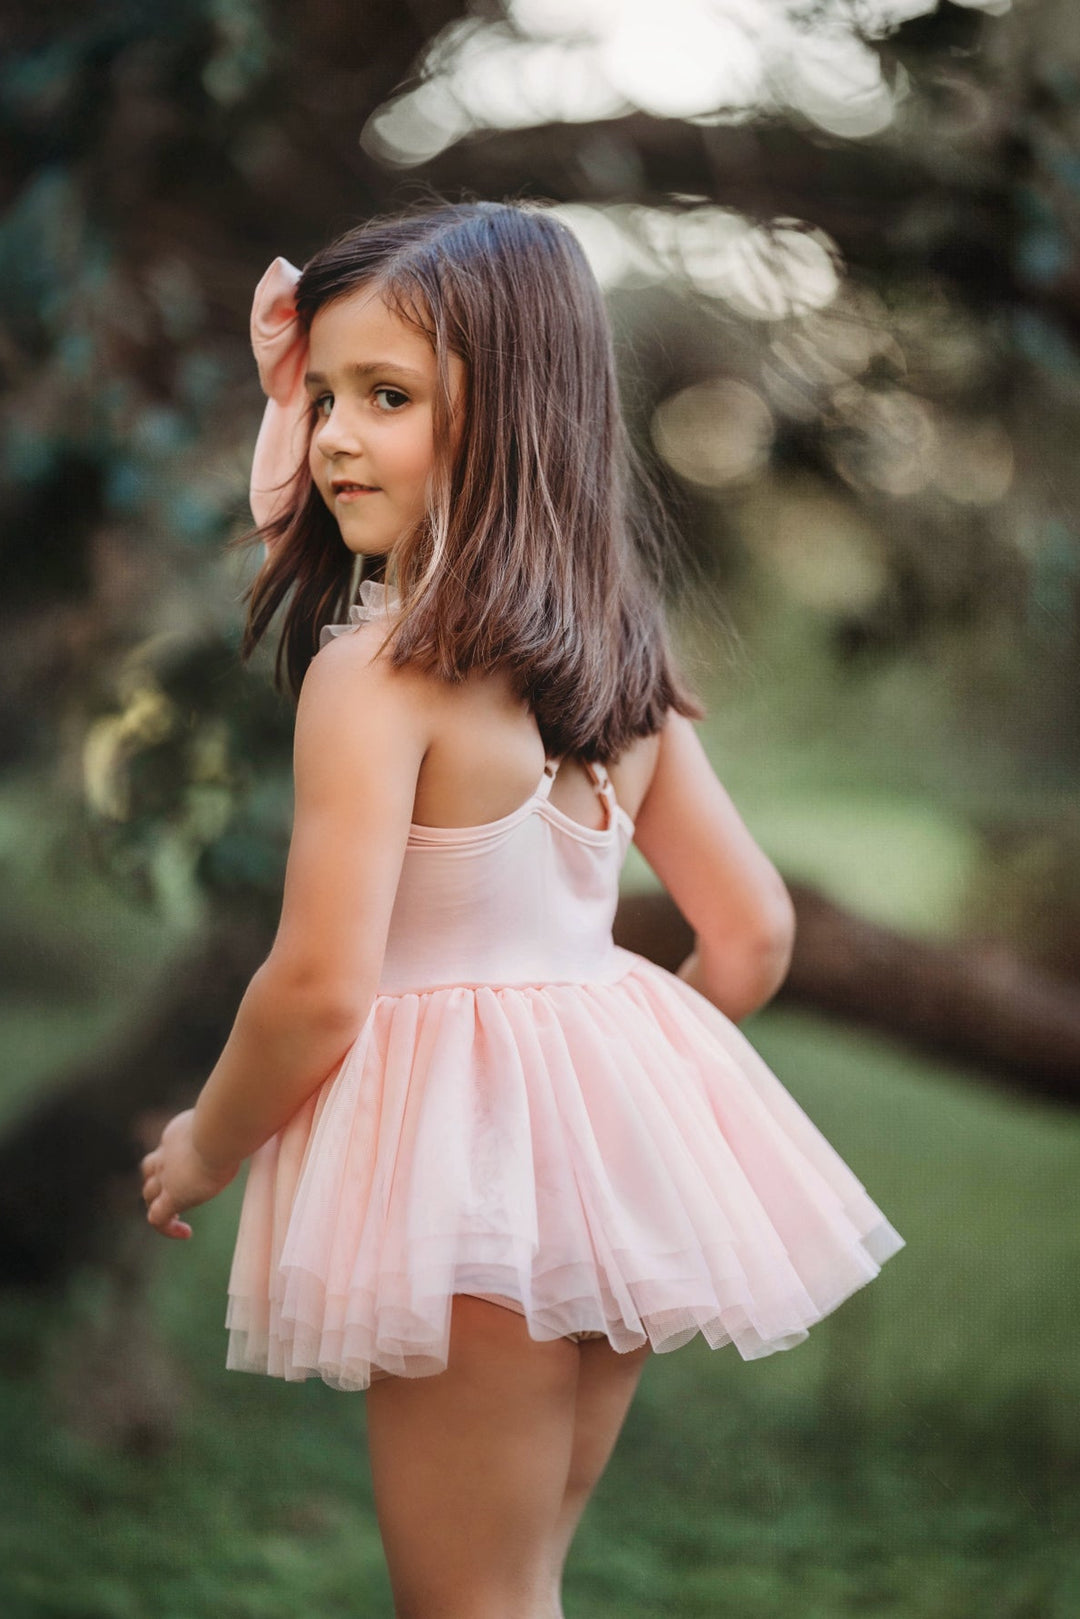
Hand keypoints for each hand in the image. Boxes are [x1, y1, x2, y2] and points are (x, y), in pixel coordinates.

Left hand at [139, 1109, 238, 1239]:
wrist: (219, 1133)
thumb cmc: (233, 1120)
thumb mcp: (232, 1118)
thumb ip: (241, 1119)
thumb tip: (262, 1114)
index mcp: (178, 1132)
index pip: (169, 1145)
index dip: (175, 1158)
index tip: (197, 1165)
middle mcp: (167, 1153)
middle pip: (150, 1169)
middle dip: (159, 1181)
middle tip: (177, 1193)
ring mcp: (166, 1176)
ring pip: (148, 1193)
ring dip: (159, 1204)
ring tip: (177, 1217)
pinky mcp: (173, 1196)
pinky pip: (158, 1219)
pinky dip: (167, 1228)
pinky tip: (186, 1233)